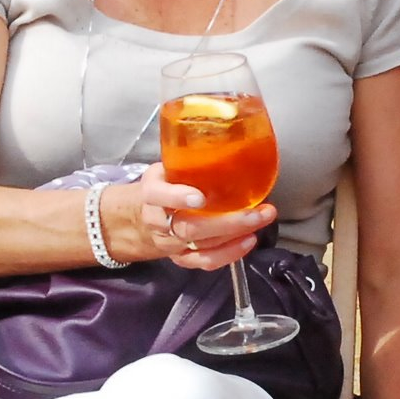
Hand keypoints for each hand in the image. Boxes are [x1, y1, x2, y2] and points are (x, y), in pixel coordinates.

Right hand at [113, 163, 274, 270]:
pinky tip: (250, 241)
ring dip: (235, 236)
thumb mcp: (167, 167)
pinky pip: (205, 262)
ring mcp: (170, 243)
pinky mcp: (181, 258)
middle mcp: (158, 221)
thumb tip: (233, 136)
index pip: (157, 195)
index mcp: (151, 193)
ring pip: (201, 246)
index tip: (200, 197)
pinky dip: (229, 254)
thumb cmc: (163, 185)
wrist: (138, 218)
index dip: (177, 197)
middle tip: (257, 212)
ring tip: (262, 220)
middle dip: (227, 223)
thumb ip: (189, 158)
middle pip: (189, 228)